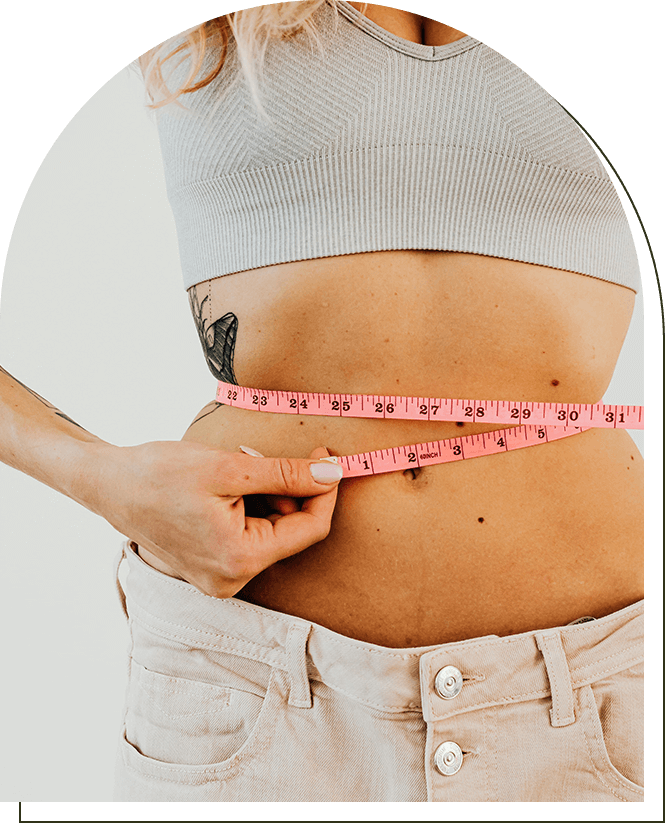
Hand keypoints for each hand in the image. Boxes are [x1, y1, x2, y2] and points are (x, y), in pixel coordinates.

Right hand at [85, 440, 342, 597]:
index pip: (310, 529)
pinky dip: (251, 505)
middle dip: (288, 489)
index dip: (325, 490)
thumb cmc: (159, 473)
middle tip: (263, 455)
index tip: (327, 455)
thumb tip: (334, 473)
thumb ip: (287, 474)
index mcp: (239, 561)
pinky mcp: (211, 566)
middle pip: (291, 530)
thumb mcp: (230, 467)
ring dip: (267, 494)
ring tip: (237, 467)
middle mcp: (232, 580)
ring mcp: (220, 577)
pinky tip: (229, 484)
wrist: (107, 484)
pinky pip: (250, 534)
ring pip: (272, 530)